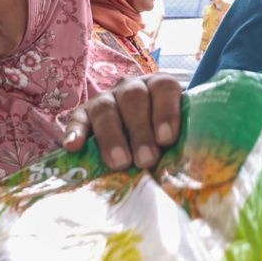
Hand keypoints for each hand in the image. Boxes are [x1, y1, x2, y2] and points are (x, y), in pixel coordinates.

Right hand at [60, 75, 185, 170]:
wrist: (140, 139)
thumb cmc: (162, 142)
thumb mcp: (177, 139)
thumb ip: (182, 147)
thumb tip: (187, 172)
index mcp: (159, 88)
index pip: (164, 88)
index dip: (166, 112)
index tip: (167, 139)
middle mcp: (132, 88)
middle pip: (133, 99)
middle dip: (140, 131)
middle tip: (146, 160)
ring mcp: (106, 99)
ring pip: (106, 109)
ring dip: (112, 137)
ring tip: (120, 163)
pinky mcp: (84, 114)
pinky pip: (77, 119)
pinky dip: (75, 132)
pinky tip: (73, 147)